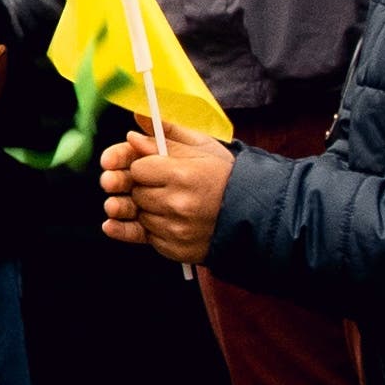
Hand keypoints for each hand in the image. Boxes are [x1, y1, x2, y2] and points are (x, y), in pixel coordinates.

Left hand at [100, 126, 233, 263]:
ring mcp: (177, 230)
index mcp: (181, 174)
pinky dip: (158, 230)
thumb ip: (164, 135)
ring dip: (151, 210)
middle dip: (146, 188)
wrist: (252, 213)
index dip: (145, 167)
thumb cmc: (224, 176)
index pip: (138, 169)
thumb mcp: (200, 148)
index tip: (157, 169)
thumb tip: (132, 134)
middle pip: (137, 194)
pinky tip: (176, 221)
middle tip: (167, 187)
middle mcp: (177, 204)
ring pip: (142, 217)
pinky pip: (151, 238)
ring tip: (174, 204)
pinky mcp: (178, 250)